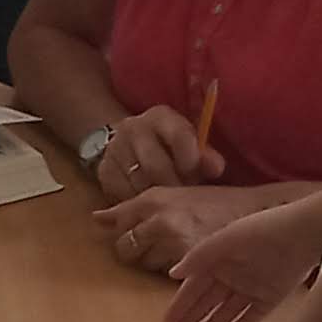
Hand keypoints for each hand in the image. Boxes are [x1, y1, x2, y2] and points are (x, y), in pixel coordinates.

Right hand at [91, 103, 217, 201]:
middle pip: (156, 165)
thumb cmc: (169, 146)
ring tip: (170, 202)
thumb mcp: (189, 144)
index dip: (190, 159)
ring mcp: (115, 150)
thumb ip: (205, 156)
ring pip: (140, 184)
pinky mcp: (104, 172)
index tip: (197, 175)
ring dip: (157, 198)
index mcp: (160, 116)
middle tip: (185, 197)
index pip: (178, 135)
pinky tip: (150, 204)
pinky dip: (140, 204)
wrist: (128, 143)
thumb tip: (216, 169)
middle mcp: (133, 128)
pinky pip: (124, 195)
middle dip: (174, 185)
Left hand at [93, 183, 256, 279]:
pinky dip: (177, 281)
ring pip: (148, 267)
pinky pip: (170, 279)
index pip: (119, 228)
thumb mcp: (170, 194)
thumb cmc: (214, 202)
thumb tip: (97, 219)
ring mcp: (178, 245)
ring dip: (157, 267)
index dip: (126, 237)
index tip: (138, 240)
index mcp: (154, 201)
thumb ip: (130, 208)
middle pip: (127, 251)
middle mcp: (162, 222)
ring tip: (177, 259)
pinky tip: (188, 272)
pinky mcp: (195, 265)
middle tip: (159, 251)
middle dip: (138, 255)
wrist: (259, 211)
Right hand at [159, 194, 321, 321]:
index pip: (195, 286)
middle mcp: (233, 275)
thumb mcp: (226, 239)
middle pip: (209, 302)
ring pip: (227, 312)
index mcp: (219, 259)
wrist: (307, 232)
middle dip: (193, 319)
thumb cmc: (263, 230)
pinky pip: (252, 317)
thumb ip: (200, 256)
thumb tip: (173, 274)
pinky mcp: (272, 298)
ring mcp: (252, 288)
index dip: (181, 304)